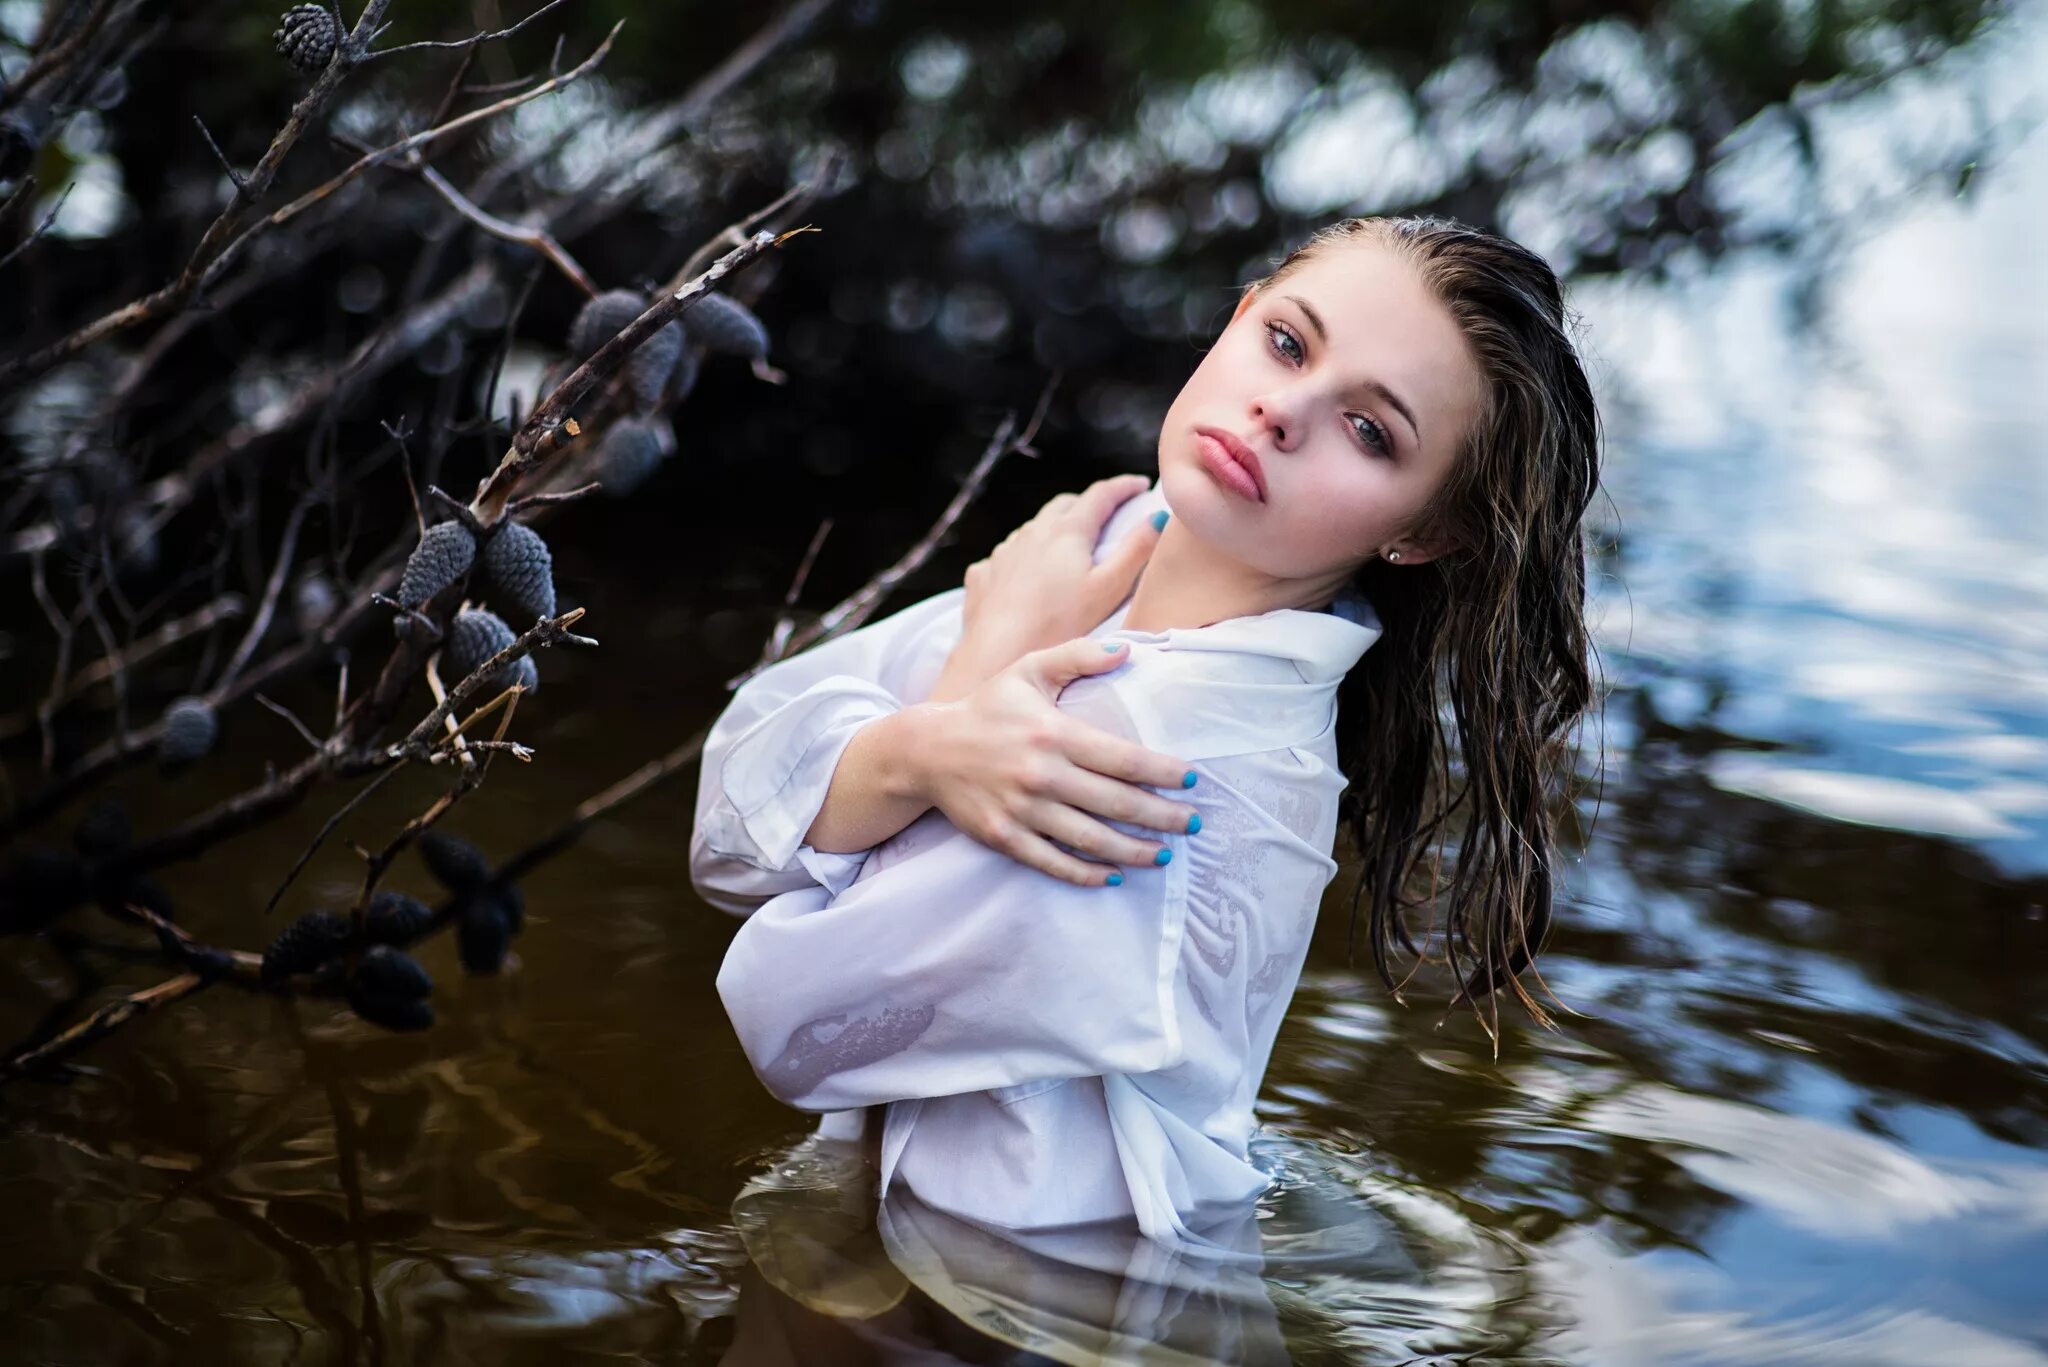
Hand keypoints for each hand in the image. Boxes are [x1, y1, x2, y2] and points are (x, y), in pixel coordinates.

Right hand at [908, 637, 1198, 886]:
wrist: (927, 750)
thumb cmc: (988, 708)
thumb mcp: (1030, 671)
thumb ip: (1078, 657)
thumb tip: (1127, 650)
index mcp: (1053, 734)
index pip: (1122, 759)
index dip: (1163, 772)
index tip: (1192, 781)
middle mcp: (1041, 775)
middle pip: (1116, 803)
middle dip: (1161, 816)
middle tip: (1192, 824)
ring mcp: (1022, 810)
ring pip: (1091, 839)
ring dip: (1134, 852)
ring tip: (1165, 855)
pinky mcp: (1004, 837)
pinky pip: (1053, 863)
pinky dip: (1087, 874)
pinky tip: (1114, 876)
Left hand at [934, 475, 1161, 702]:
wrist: (996, 655)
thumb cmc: (1058, 626)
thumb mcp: (1109, 589)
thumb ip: (1136, 551)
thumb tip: (1158, 517)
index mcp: (1068, 532)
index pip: (1100, 495)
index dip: (1123, 487)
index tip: (1139, 485)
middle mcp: (1032, 533)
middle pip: (1064, 505)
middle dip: (1087, 505)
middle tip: (1106, 516)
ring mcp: (1004, 552)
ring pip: (1033, 528)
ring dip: (1053, 529)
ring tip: (1068, 548)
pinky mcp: (983, 574)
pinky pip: (1006, 555)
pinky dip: (1023, 556)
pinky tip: (1027, 574)